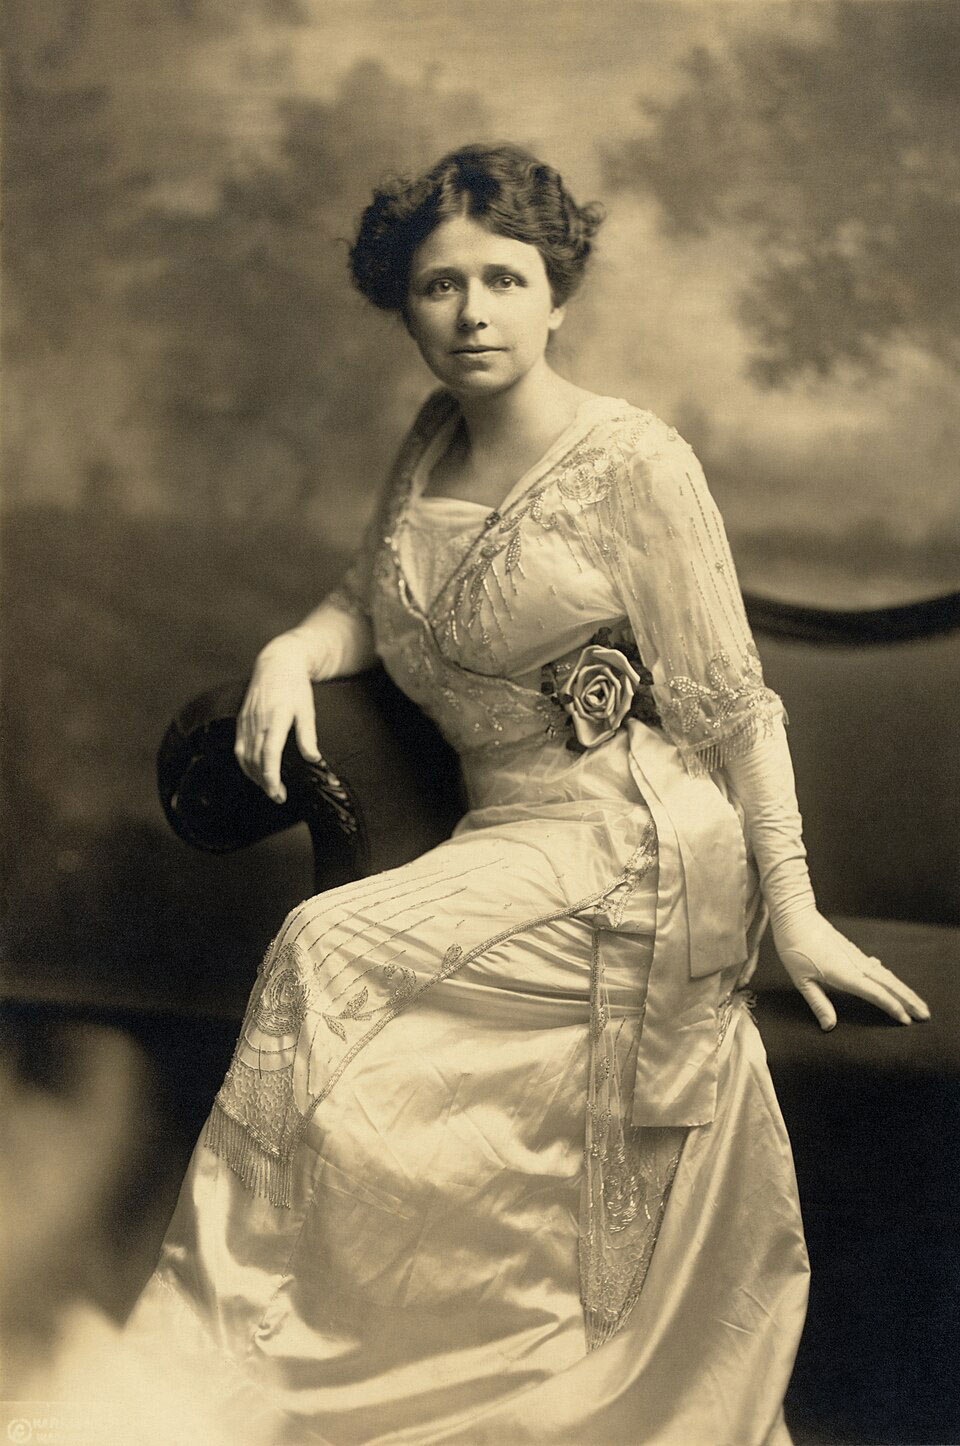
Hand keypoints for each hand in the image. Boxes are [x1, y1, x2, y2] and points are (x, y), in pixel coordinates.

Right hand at [234, 636, 320, 803]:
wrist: (276, 663)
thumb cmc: (295, 686)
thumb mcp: (307, 709)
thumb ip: (308, 736)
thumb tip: (314, 760)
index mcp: (276, 719)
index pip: (269, 755)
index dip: (271, 777)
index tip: (277, 793)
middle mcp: (257, 722)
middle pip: (255, 760)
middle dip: (265, 783)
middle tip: (279, 797)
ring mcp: (246, 721)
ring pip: (244, 756)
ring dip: (254, 776)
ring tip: (269, 788)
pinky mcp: (241, 720)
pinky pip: (239, 747)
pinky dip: (245, 764)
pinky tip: (255, 772)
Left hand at [774, 910, 930, 1030]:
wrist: (796, 916)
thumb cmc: (794, 948)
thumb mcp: (801, 979)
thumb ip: (818, 1003)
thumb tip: (830, 1026)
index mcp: (845, 974)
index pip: (876, 993)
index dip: (893, 1007)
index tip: (907, 1020)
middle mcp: (856, 964)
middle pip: (889, 984)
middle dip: (909, 1000)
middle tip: (925, 1014)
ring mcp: (856, 956)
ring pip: (887, 975)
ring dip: (904, 989)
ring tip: (918, 1002)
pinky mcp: (853, 952)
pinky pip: (878, 968)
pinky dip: (891, 979)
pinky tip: (893, 982)